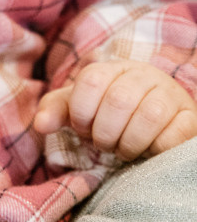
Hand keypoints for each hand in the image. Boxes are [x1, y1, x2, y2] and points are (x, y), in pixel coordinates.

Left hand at [34, 59, 196, 159]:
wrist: (157, 123)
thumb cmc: (111, 115)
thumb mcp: (80, 109)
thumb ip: (56, 110)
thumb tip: (41, 124)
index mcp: (113, 69)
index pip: (91, 80)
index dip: (81, 112)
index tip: (82, 129)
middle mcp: (144, 76)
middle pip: (118, 100)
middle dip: (104, 133)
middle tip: (105, 144)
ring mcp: (170, 94)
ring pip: (149, 116)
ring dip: (130, 143)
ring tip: (125, 150)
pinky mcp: (190, 118)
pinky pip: (175, 135)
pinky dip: (156, 149)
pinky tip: (149, 152)